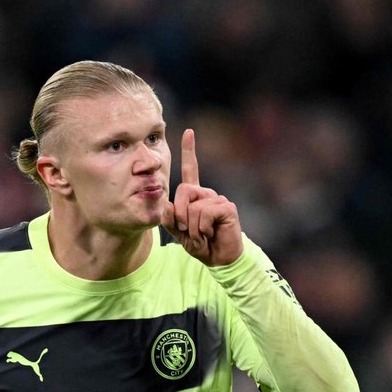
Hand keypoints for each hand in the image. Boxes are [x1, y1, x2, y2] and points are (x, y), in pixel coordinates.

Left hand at [161, 128, 243, 266]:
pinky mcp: (227, 208)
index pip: (192, 169)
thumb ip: (169, 218)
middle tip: (188, 230)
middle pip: (183, 190)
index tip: (188, 132)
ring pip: (193, 206)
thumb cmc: (201, 244)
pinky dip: (201, 228)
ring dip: (192, 227)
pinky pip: (204, 212)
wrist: (218, 259)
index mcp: (196, 196)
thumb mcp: (179, 232)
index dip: (189, 151)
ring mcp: (218, 199)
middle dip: (180, 215)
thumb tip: (164, 205)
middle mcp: (207, 194)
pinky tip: (210, 233)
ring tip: (202, 235)